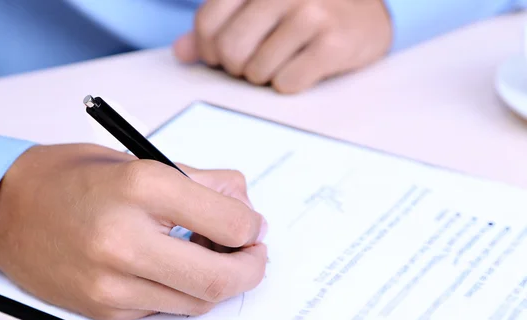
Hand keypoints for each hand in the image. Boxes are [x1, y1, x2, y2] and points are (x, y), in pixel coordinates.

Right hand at [0, 144, 267, 319]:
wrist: (5, 209)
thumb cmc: (72, 177)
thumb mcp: (141, 161)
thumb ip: (201, 182)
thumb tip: (245, 206)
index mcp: (140, 188)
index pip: (229, 222)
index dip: (252, 226)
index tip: (253, 224)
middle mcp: (124, 240)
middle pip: (218, 279)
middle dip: (250, 269)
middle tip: (253, 254)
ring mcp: (111, 283)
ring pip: (196, 302)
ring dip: (218, 282)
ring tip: (212, 256)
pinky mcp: (104, 309)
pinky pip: (165, 308)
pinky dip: (182, 291)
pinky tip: (172, 266)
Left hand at [174, 0, 391, 93]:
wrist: (366, 15)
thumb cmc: (304, 11)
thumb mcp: (257, 7)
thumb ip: (217, 25)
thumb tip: (181, 53)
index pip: (207, 24)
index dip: (210, 50)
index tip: (225, 55)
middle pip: (230, 50)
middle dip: (238, 67)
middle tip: (255, 62)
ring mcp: (310, 12)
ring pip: (257, 71)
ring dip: (265, 76)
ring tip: (283, 60)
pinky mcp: (332, 42)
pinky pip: (286, 83)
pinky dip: (290, 84)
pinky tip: (304, 67)